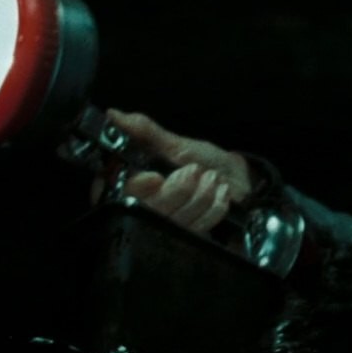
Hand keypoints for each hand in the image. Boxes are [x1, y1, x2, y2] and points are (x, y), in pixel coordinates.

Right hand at [88, 110, 252, 236]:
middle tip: (195, 171)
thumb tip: (114, 115)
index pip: (123, 191)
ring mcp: (170, 226)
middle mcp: (150, 208)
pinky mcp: (190, 237)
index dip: (137, 186)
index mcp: (139, 184)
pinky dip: (214, 207)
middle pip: (152, 208)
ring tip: (212, 178)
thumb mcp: (175, 143)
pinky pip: (198, 228)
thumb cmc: (203, 160)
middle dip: (179, 188)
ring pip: (177, 219)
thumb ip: (144, 131)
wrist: (236, 179)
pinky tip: (220, 193)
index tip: (155, 177)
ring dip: (201, 195)